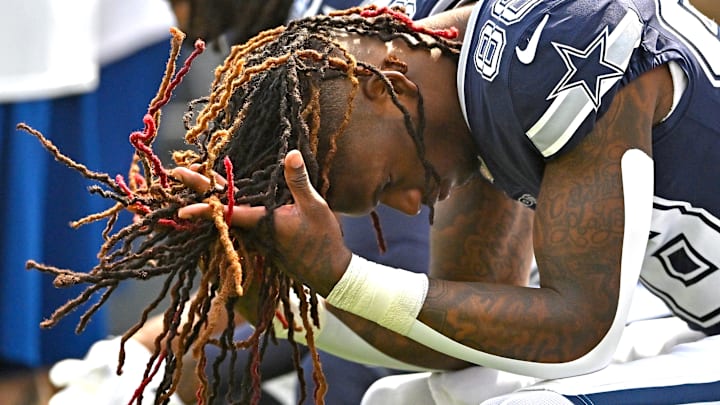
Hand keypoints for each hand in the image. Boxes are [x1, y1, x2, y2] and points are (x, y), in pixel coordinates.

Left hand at [176, 150, 352, 295]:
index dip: (203, 209)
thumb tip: (291, 154)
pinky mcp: (262, 237)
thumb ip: (298, 182)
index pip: (226, 213)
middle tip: (177, 172)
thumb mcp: (315, 207)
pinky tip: (225, 195)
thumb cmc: (322, 241)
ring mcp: (256, 235)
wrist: (328, 272)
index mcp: (261, 222)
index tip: (182, 209)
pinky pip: (237, 218)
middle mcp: (252, 230)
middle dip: (198, 188)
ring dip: (210, 195)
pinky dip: (226, 204)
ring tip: (197, 176)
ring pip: (227, 212)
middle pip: (219, 206)